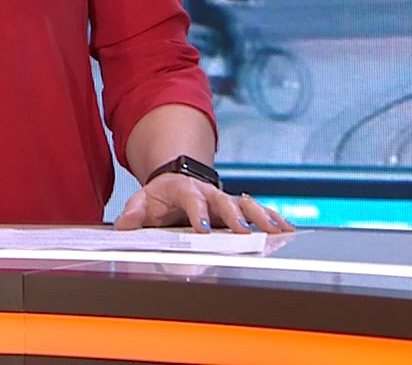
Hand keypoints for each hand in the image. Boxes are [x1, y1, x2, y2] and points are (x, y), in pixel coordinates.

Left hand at [114, 174, 297, 233]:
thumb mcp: (142, 201)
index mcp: (185, 190)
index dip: (198, 214)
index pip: (192, 201)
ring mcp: (226, 198)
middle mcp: (209, 193)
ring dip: (262, 216)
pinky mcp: (238, 206)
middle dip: (235, 217)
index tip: (203, 229)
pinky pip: (259, 209)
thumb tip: (123, 224)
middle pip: (225, 202)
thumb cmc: (159, 196)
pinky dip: (274, 217)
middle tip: (244, 232)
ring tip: (277, 231)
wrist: (175, 179)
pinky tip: (288, 229)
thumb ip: (134, 212)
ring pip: (247, 204)